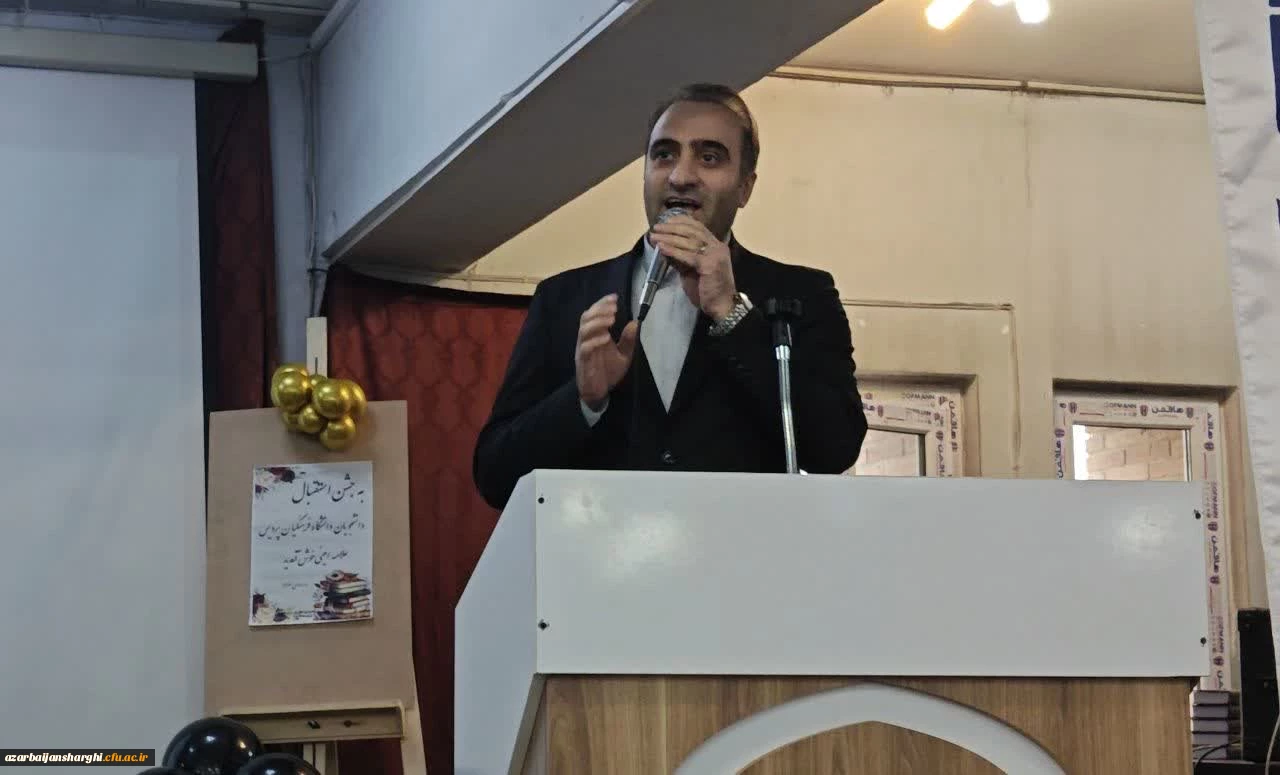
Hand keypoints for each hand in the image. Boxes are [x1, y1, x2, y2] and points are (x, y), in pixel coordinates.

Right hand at [575, 293, 637, 409]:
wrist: (598, 392)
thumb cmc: (608, 372)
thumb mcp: (624, 355)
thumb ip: (628, 340)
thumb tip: (635, 323)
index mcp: (595, 335)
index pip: (594, 314)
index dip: (602, 303)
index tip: (615, 297)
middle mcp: (587, 339)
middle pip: (586, 317)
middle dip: (600, 309)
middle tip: (614, 308)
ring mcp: (583, 349)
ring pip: (584, 330)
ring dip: (597, 322)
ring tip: (611, 320)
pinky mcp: (583, 361)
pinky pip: (585, 348)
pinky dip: (595, 340)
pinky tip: (607, 337)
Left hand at [650, 215, 736, 319]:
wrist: (721, 306)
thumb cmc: (707, 290)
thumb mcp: (692, 270)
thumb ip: (682, 258)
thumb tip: (665, 247)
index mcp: (715, 245)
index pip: (698, 227)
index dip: (681, 221)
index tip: (666, 221)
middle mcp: (717, 246)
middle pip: (692, 231)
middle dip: (672, 227)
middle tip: (656, 227)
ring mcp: (714, 254)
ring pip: (688, 241)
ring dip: (669, 237)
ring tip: (654, 236)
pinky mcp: (709, 264)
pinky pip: (687, 255)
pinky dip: (673, 250)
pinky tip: (661, 248)